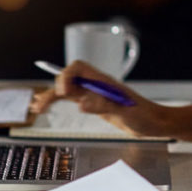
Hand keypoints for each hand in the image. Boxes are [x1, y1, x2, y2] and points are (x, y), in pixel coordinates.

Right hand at [29, 60, 170, 137]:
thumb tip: (82, 104)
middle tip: (42, 105)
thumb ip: (104, 106)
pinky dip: (58, 101)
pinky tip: (46, 107)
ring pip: (67, 89)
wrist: (155, 123)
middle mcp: (97, 84)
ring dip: (51, 95)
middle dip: (54, 87)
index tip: (62, 91)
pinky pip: (72, 98)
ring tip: (36, 107)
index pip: (79, 67)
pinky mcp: (94, 103)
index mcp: (104, 82)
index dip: (66, 75)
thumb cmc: (144, 116)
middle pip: (69, 77)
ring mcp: (95, 93)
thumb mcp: (126, 113)